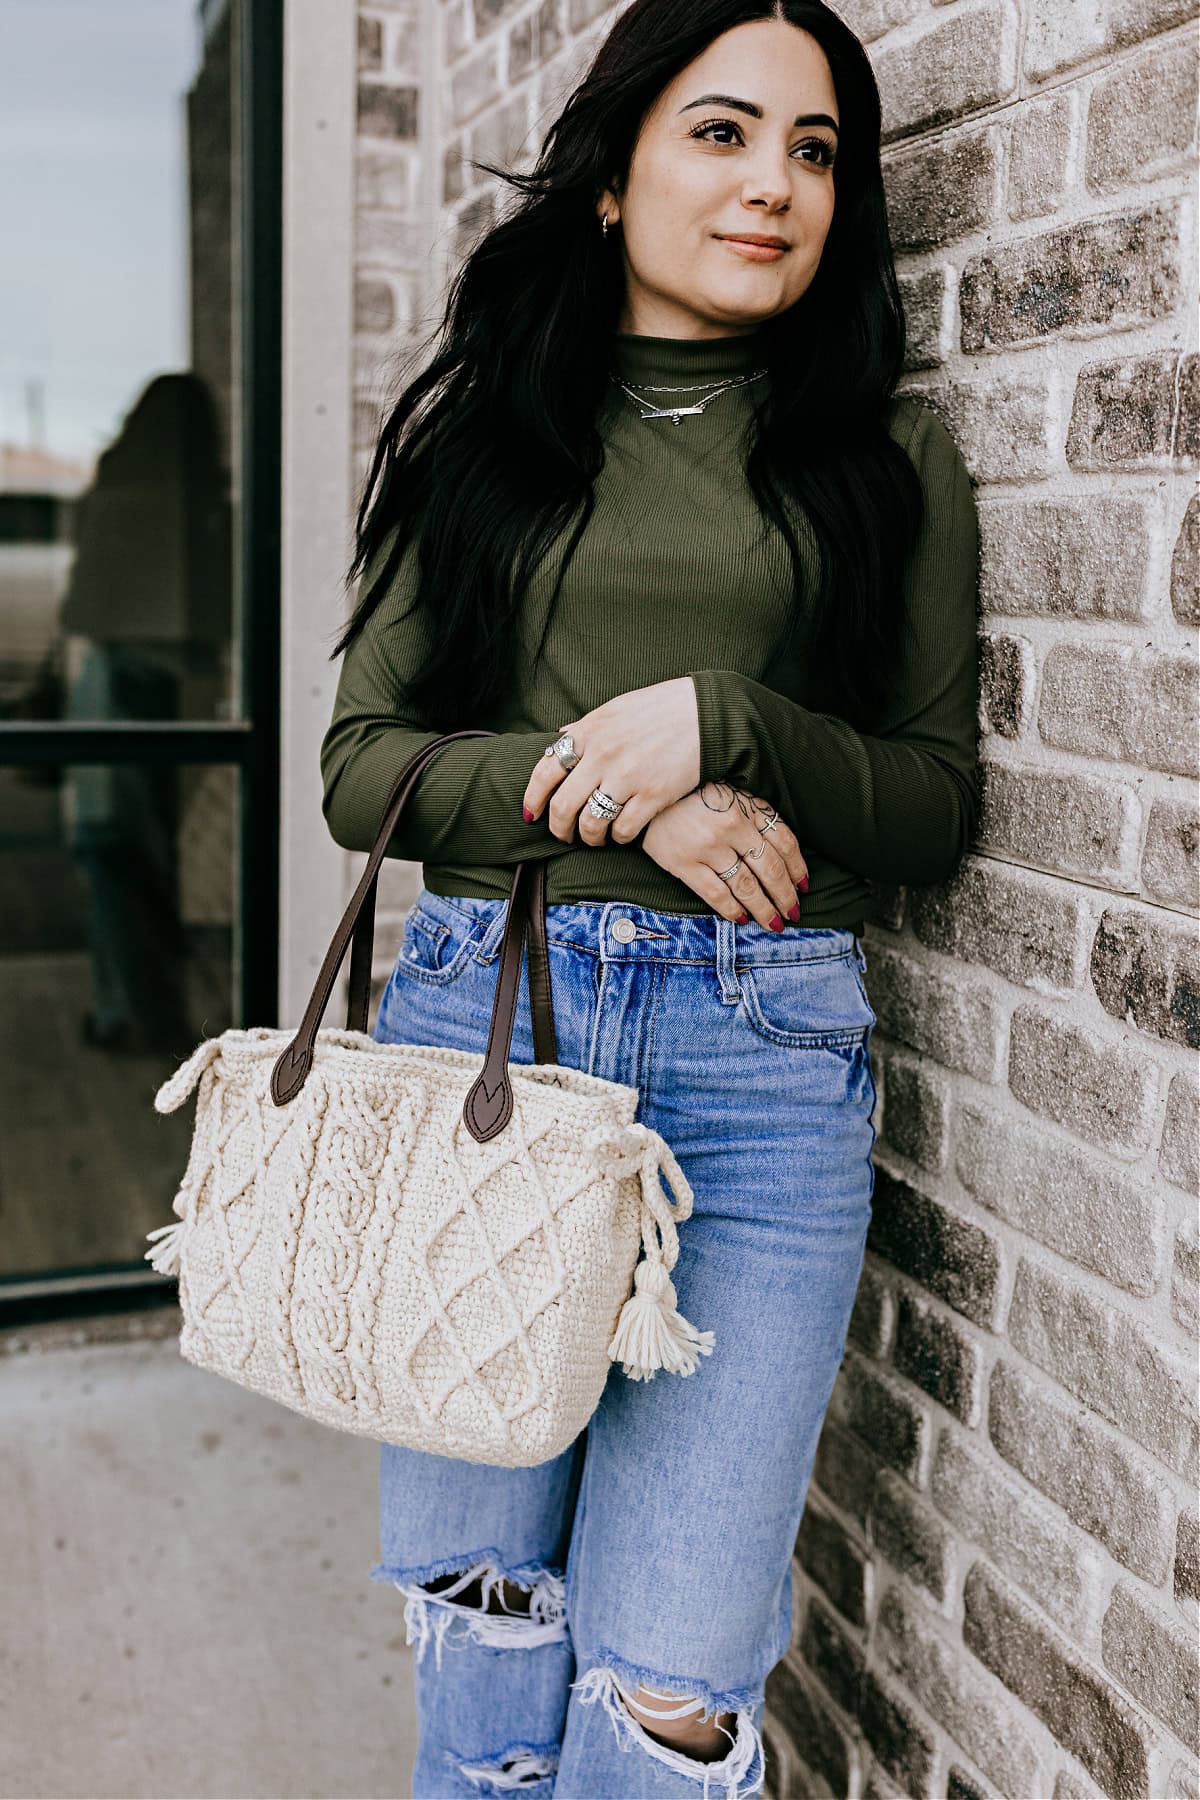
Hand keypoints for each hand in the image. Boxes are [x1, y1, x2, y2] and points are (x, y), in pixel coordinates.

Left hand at [521, 678, 700, 844]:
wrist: (706, 713)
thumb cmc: (660, 709)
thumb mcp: (615, 709)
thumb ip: (585, 727)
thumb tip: (560, 737)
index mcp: (589, 732)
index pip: (545, 772)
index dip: (532, 798)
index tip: (531, 814)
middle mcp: (603, 756)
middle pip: (563, 806)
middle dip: (559, 828)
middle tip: (563, 835)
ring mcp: (628, 777)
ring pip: (591, 825)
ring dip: (588, 838)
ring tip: (595, 838)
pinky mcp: (653, 796)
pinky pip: (624, 831)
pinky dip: (619, 838)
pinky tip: (622, 834)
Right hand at [641, 782, 809, 928]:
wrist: (645, 790)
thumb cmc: (692, 793)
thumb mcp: (729, 792)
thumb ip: (753, 815)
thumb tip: (782, 852)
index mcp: (747, 806)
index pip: (784, 842)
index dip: (797, 868)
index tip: (803, 885)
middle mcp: (732, 826)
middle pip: (770, 868)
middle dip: (785, 895)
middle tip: (793, 912)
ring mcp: (708, 846)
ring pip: (747, 886)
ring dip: (765, 909)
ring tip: (774, 924)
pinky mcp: (683, 862)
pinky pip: (716, 894)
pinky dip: (732, 910)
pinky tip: (742, 919)